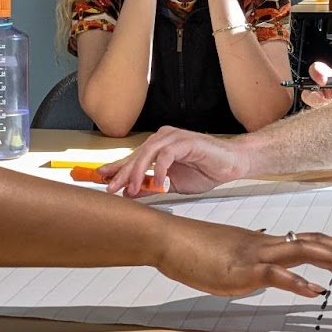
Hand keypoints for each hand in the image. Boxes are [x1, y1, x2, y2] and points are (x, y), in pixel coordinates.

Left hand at [99, 126, 253, 195]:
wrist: (231, 164)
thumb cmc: (205, 170)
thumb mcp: (172, 184)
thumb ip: (151, 186)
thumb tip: (130, 193)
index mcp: (157, 148)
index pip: (132, 158)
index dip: (116, 168)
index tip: (100, 179)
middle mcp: (162, 139)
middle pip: (136, 155)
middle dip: (122, 173)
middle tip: (111, 188)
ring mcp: (174, 138)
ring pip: (148, 153)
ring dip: (138, 172)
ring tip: (132, 188)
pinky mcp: (186, 142)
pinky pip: (167, 155)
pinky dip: (161, 169)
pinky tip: (159, 183)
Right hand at [156, 217, 331, 296]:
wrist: (168, 239)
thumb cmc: (193, 249)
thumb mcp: (228, 256)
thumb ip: (250, 262)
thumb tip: (265, 270)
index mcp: (264, 242)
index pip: (309, 240)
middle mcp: (266, 244)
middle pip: (316, 242)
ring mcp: (255, 255)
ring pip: (302, 251)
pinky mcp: (241, 270)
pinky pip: (275, 274)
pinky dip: (299, 283)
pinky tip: (316, 292)